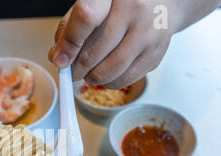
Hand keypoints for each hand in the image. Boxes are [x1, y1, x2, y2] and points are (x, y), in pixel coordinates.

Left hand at [49, 0, 180, 88]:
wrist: (163, 3)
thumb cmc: (121, 6)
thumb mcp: (91, 6)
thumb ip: (70, 29)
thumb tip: (57, 58)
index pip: (85, 19)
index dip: (69, 44)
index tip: (60, 60)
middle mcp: (133, 10)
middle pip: (94, 53)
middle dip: (77, 70)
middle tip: (72, 71)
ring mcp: (147, 32)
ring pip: (109, 71)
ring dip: (92, 78)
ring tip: (89, 73)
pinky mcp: (155, 53)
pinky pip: (124, 79)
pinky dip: (109, 83)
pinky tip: (106, 74)